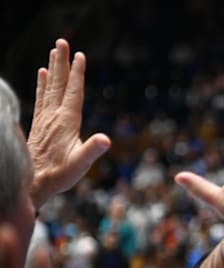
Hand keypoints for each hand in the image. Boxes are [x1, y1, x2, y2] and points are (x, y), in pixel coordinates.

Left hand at [27, 39, 110, 207]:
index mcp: (66, 122)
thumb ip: (92, 150)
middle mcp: (54, 116)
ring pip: (49, 88)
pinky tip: (42, 75)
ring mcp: (45, 119)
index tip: (80, 55)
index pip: (73, 92)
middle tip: (62, 42)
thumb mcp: (80, 165)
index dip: (77, 74)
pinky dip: (42, 84)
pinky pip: (41, 98)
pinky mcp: (40, 124)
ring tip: (53, 52)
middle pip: (59, 84)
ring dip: (53, 69)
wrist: (32, 184)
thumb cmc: (59, 175)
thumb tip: (106, 139)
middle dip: (61, 62)